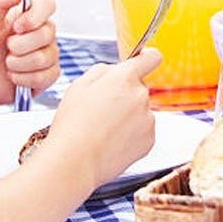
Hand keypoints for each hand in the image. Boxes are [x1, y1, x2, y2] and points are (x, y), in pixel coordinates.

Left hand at [0, 0, 59, 104]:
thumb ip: (0, 0)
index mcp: (31, 15)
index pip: (49, 5)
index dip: (35, 17)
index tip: (16, 27)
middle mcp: (42, 33)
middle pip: (47, 35)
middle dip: (18, 46)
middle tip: (6, 48)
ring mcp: (46, 54)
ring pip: (44, 58)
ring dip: (18, 64)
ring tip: (7, 63)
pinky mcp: (46, 75)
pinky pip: (46, 77)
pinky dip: (24, 79)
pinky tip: (14, 75)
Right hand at [45, 50, 161, 189]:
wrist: (72, 163)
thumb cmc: (71, 126)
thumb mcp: (78, 86)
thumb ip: (102, 70)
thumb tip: (115, 70)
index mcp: (124, 78)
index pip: (151, 58)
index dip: (147, 59)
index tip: (143, 62)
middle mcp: (140, 95)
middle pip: (139, 88)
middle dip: (125, 96)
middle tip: (102, 112)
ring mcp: (147, 118)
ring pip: (141, 111)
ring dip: (129, 117)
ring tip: (103, 132)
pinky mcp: (149, 139)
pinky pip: (143, 131)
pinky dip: (132, 136)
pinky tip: (111, 143)